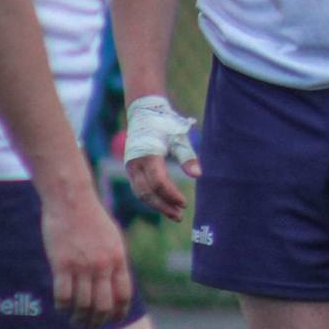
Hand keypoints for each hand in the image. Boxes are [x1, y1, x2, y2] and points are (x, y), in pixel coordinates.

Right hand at [43, 191, 133, 328]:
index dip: (118, 313)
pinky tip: (61, 307)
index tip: (112, 320)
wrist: (71, 200)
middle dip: (97, 321)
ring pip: (82, 305)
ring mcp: (82, 265)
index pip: (123, 296)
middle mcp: (103, 265)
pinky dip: (62, 307)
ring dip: (78, 318)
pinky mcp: (62, 264)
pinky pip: (63, 296)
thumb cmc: (91, 219)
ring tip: (74, 319)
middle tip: (90, 325)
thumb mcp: (113, 239)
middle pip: (103, 306)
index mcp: (118, 259)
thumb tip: (116, 286)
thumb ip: (115, 262)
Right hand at [124, 94, 200, 222]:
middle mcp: (135, 164)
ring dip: (157, 205)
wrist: (144, 113)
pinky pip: (139, 188)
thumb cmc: (165, 124)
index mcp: (148, 155)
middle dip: (163, 206)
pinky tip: (165, 203)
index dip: (171, 195)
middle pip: (146, 193)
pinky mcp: (131, 169)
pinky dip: (151, 198)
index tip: (185, 203)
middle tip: (179, 216)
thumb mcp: (178, 137)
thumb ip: (187, 156)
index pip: (159, 182)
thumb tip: (198, 175)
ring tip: (174, 213)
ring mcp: (131, 167)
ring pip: (141, 193)